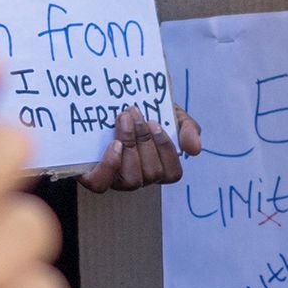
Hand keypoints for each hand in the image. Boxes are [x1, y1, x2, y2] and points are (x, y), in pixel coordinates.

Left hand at [81, 101, 195, 192]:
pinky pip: (100, 184)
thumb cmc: (144, 112)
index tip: (155, 122)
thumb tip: (195, 150)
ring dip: (129, 144)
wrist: (109, 104)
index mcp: (159, 167)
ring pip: (130, 179)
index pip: (172, 174)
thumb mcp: (171, 114)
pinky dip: (109, 165)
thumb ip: (187, 129)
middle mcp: (139, 177)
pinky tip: (113, 144)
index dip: (165, 150)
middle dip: (143, 140)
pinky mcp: (93, 176)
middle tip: (133, 111)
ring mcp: (116, 180)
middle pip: (151, 174)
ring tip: (123, 118)